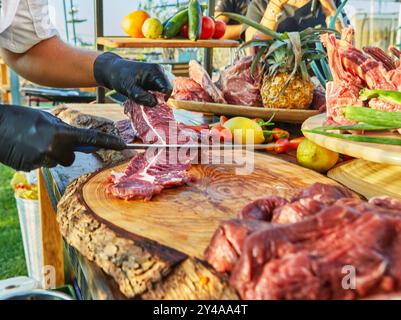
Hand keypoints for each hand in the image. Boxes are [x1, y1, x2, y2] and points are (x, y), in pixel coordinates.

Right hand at [0, 105, 124, 171]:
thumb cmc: (19, 118)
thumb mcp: (45, 118)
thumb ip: (62, 130)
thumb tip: (74, 141)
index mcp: (61, 133)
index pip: (91, 139)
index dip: (108, 142)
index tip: (123, 145)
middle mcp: (54, 148)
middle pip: (69, 158)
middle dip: (63, 152)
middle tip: (47, 140)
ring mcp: (41, 160)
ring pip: (54, 162)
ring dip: (48, 155)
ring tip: (31, 142)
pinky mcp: (30, 167)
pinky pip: (40, 165)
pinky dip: (35, 159)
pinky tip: (24, 149)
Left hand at [93, 52, 172, 106]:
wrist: (114, 70)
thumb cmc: (120, 77)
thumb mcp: (129, 88)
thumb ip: (142, 96)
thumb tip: (155, 103)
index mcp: (156, 71)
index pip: (168, 89)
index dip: (164, 100)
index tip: (154, 106)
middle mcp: (160, 72)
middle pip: (168, 91)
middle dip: (160, 100)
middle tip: (148, 105)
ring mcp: (158, 77)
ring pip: (164, 93)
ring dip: (157, 99)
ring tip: (145, 101)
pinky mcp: (155, 81)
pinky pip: (159, 92)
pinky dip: (154, 98)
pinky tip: (145, 99)